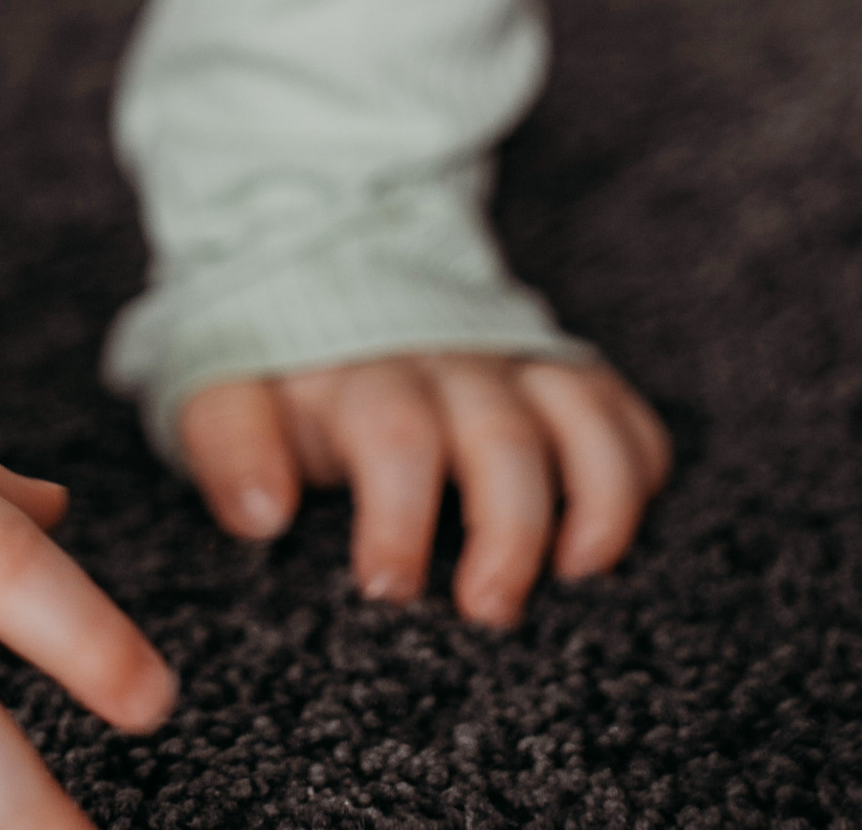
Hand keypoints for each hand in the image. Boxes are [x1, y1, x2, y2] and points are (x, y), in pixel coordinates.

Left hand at [179, 352, 667, 628]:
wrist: (329, 252)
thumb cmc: (283, 359)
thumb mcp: (227, 386)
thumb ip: (232, 443)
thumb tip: (260, 515)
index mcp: (365, 372)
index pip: (395, 436)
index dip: (399, 519)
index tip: (387, 587)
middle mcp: (450, 364)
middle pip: (502, 438)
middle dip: (507, 531)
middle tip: (486, 609)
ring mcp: (513, 367)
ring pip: (581, 416)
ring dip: (594, 498)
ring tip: (580, 572)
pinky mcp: (560, 377)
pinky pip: (622, 414)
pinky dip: (634, 467)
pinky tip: (608, 535)